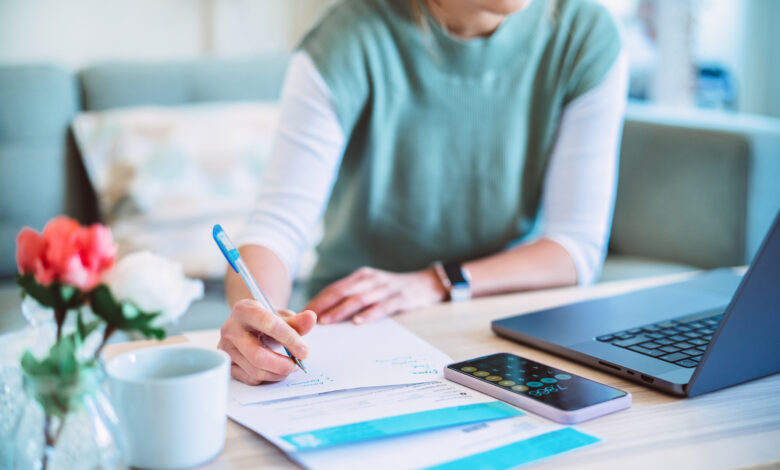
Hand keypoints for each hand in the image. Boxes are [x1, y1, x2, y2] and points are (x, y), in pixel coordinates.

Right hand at [218, 299, 316, 384]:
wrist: (250, 324)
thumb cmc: (267, 319)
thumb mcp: (282, 316)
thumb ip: (297, 321)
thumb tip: (311, 318)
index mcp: (244, 310)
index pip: (269, 325)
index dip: (290, 339)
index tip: (305, 351)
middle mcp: (230, 329)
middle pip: (258, 355)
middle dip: (282, 364)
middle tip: (297, 365)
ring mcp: (226, 349)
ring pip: (255, 370)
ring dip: (278, 373)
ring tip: (289, 366)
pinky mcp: (228, 364)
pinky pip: (251, 378)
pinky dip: (268, 377)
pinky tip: (275, 370)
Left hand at [306, 266, 446, 324]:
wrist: (426, 283)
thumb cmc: (393, 290)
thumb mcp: (372, 288)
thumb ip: (352, 296)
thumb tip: (325, 315)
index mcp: (361, 276)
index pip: (334, 288)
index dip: (317, 300)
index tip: (301, 313)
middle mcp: (370, 279)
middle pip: (341, 291)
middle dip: (323, 305)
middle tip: (307, 319)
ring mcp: (385, 287)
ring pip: (358, 298)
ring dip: (341, 310)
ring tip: (327, 322)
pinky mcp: (400, 297)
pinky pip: (382, 306)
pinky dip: (369, 314)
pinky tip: (358, 322)